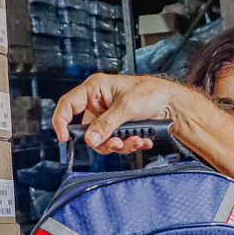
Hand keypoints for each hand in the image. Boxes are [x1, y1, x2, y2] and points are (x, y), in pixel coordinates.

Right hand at [53, 73, 176, 153]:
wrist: (171, 103)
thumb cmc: (150, 93)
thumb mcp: (127, 107)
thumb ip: (107, 124)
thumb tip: (91, 140)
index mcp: (94, 89)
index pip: (68, 105)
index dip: (61, 122)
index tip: (65, 138)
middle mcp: (98, 104)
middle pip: (87, 130)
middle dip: (103, 141)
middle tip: (118, 143)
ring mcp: (108, 117)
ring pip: (102, 140)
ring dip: (119, 145)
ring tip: (136, 140)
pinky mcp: (118, 127)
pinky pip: (116, 142)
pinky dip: (129, 144)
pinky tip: (142, 139)